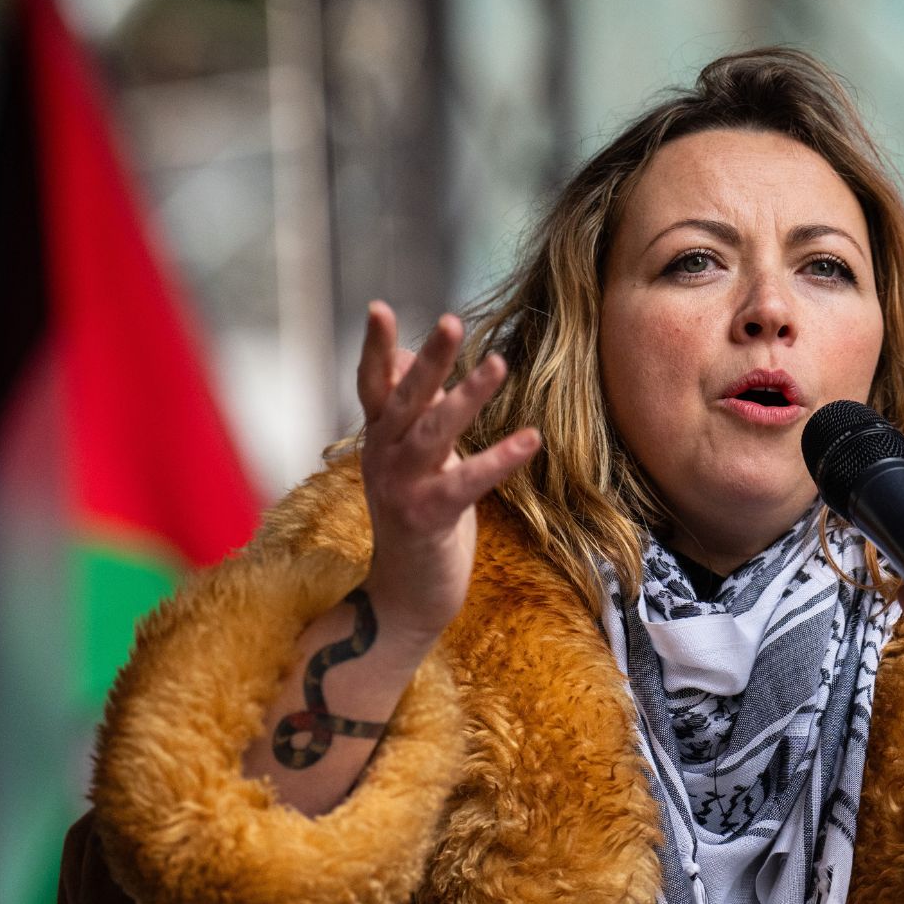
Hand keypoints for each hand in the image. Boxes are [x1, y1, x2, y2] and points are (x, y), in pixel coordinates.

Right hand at [354, 301, 540, 655]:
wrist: (405, 595)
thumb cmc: (417, 516)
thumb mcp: (412, 456)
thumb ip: (415, 407)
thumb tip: (415, 354)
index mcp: (379, 438)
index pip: (373, 384)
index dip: (377, 348)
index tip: (380, 308)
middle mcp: (383, 457)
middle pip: (406, 399)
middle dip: (430, 360)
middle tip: (452, 321)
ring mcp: (401, 488)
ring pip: (434, 433)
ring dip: (466, 397)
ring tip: (498, 364)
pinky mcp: (428, 518)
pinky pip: (466, 482)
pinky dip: (499, 459)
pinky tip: (531, 439)